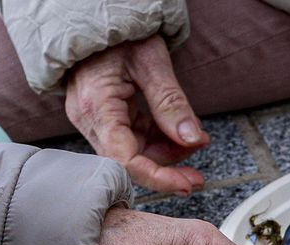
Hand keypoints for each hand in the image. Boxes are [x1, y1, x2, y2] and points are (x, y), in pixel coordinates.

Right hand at [65, 35, 208, 194]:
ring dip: (165, 152)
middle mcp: (90, 119)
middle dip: (167, 166)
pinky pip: (130, 138)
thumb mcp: (151, 61)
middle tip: (199, 168)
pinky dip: (156, 139)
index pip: (126, 159)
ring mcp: (94, 119)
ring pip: (132, 152)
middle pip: (130, 160)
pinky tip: (177, 132)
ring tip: (194, 139)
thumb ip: (171, 103)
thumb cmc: (119, 32)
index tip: (186, 183)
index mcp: (97, 106)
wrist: (96, 16)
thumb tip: (192, 139)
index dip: (158, 177)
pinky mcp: (103, 117)